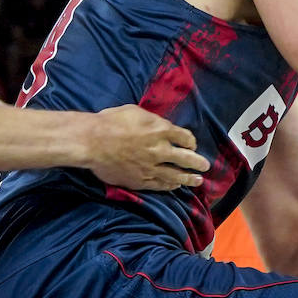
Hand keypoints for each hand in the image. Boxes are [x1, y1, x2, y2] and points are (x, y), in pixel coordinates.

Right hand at [86, 106, 208, 191]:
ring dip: (188, 178)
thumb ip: (151, 121)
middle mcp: (160, 149)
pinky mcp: (140, 180)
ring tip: (198, 181)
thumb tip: (159, 126)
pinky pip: (160, 184)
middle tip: (205, 166)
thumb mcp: (135, 112)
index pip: (185, 137)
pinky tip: (175, 186)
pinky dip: (170, 185)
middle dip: (198, 163)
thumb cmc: (110, 122)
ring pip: (175, 175)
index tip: (191, 145)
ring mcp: (150, 167)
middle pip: (186, 158)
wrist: (91, 142)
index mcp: (160, 130)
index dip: (190, 142)